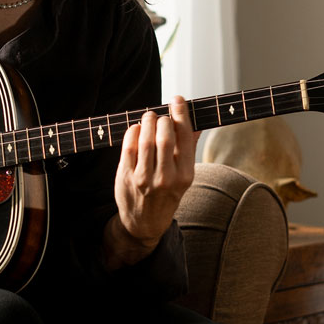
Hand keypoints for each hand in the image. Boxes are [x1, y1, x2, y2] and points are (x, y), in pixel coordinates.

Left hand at [105, 95, 198, 267]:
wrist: (144, 223)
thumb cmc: (166, 195)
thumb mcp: (184, 177)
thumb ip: (189, 149)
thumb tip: (196, 123)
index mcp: (185, 176)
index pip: (185, 137)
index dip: (181, 114)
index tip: (178, 100)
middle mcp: (166, 178)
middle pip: (164, 136)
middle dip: (162, 119)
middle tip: (160, 114)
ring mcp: (145, 178)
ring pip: (146, 140)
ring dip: (147, 121)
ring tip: (149, 117)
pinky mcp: (127, 177)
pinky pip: (129, 147)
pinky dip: (132, 132)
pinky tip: (136, 129)